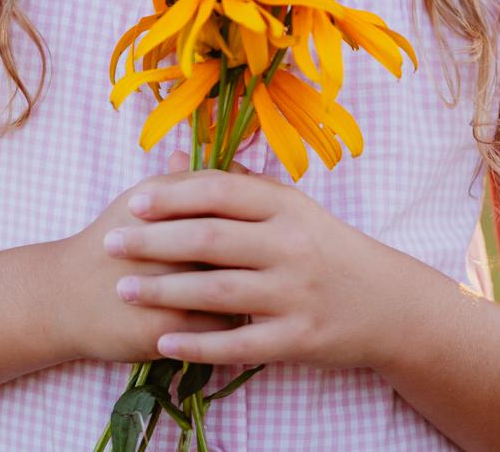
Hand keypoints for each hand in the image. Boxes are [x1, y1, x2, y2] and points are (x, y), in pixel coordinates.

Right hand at [55, 156, 251, 363]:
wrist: (63, 296)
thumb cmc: (111, 242)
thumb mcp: (142, 200)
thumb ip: (188, 184)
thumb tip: (240, 165)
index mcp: (160, 202)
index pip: (228, 200)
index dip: (253, 213)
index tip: (265, 224)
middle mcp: (163, 243)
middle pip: (236, 244)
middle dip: (260, 253)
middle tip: (271, 259)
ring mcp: (164, 289)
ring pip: (236, 288)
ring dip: (252, 290)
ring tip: (258, 288)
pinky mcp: (163, 329)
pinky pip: (221, 327)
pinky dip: (235, 322)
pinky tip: (239, 316)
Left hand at [106, 148, 421, 371]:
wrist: (388, 304)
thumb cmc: (327, 248)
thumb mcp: (292, 208)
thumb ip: (238, 184)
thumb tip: (178, 156)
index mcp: (288, 206)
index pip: (222, 191)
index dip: (174, 196)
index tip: (133, 201)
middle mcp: (292, 246)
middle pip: (211, 239)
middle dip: (155, 242)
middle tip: (111, 244)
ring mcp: (296, 294)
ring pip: (219, 291)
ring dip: (165, 291)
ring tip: (124, 289)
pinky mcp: (298, 338)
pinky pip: (239, 343)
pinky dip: (199, 344)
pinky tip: (163, 341)